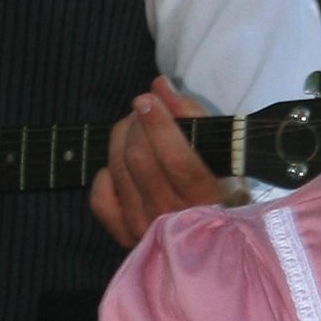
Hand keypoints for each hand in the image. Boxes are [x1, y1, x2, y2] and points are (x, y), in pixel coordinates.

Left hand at [91, 81, 245, 247]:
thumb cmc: (219, 182)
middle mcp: (174, 217)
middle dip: (136, 125)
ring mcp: (146, 230)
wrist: (214, 231)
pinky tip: (122, 169)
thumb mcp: (218, 148)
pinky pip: (100, 197)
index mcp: (207, 198)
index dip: (157, 124)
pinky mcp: (125, 235)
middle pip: (139, 158)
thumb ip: (191, 113)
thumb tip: (160, 85)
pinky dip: (106, 175)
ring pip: (117, 170)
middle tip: (143, 113)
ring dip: (121, 140)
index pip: (176, 159)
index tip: (147, 100)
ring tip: (134, 130)